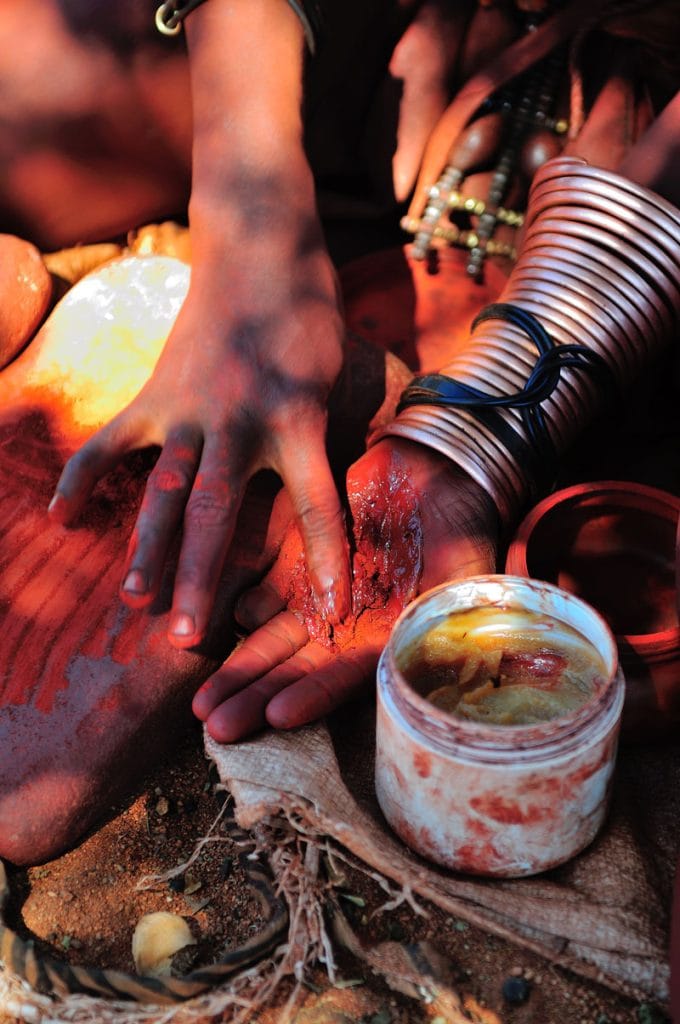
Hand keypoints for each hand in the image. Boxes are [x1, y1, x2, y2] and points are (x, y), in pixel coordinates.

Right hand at [48, 216, 350, 648]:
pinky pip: (111, 442)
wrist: (258, 241)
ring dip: (146, 547)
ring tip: (133, 600)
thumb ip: (340, 430)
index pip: (315, 503)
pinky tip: (60, 518)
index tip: (330, 615)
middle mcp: (239, 421)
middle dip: (201, 577)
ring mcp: (189, 408)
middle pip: (216, 513)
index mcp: (297, 417)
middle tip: (188, 638)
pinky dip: (83, 477)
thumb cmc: (310, 312)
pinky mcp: (154, 393)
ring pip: (161, 490)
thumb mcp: (343, 369)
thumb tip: (364, 483)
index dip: (324, 561)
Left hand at [192, 438, 498, 740]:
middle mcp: (350, 627)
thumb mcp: (467, 580)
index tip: (277, 717)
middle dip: (257, 696)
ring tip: (201, 701)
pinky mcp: (303, 557)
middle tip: (216, 725)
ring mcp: (323, 594)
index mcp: (388, 640)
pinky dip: (244, 606)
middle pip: (297, 668)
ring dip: (239, 666)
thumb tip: (441, 665)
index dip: (314, 695)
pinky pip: (268, 587)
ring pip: (274, 636)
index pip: (346, 677)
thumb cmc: (464, 529)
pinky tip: (220, 625)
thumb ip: (447, 622)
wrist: (438, 469)